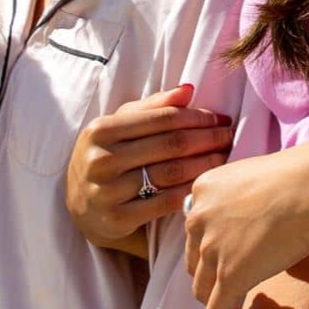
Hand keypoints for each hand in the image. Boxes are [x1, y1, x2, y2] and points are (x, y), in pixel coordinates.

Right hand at [66, 85, 232, 251]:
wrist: (80, 205)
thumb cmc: (107, 157)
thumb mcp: (120, 127)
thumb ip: (153, 106)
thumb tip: (188, 89)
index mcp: (101, 130)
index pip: (161, 118)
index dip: (196, 117)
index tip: (219, 118)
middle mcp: (101, 159)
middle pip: (170, 145)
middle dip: (206, 138)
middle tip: (229, 137)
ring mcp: (107, 191)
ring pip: (171, 173)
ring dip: (204, 164)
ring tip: (224, 158)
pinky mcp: (117, 218)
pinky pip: (165, 203)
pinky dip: (190, 191)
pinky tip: (206, 185)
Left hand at [185, 145, 308, 308]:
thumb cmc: (298, 177)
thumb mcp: (253, 178)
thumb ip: (242, 198)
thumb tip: (253, 220)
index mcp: (204, 191)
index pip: (198, 229)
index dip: (209, 248)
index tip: (224, 259)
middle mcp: (199, 219)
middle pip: (195, 259)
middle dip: (208, 275)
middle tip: (226, 286)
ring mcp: (212, 248)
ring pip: (202, 288)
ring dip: (215, 301)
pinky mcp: (230, 275)